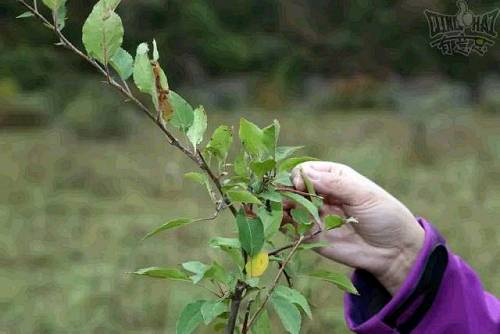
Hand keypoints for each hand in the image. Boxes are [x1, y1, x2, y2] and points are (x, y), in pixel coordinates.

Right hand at [286, 161, 424, 294]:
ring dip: (280, 205)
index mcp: (333, 177)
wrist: (393, 251)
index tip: (301, 185)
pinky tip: (281, 222)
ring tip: (281, 210)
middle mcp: (320, 193)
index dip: (299, 175)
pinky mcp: (310, 234)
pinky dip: (281, 223)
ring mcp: (314, 214)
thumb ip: (335, 184)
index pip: (306, 169)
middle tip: (287, 199)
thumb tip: (304, 174)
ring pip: (287, 205)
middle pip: (292, 186)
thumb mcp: (364, 195)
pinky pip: (290, 227)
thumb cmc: (384, 216)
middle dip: (285, 189)